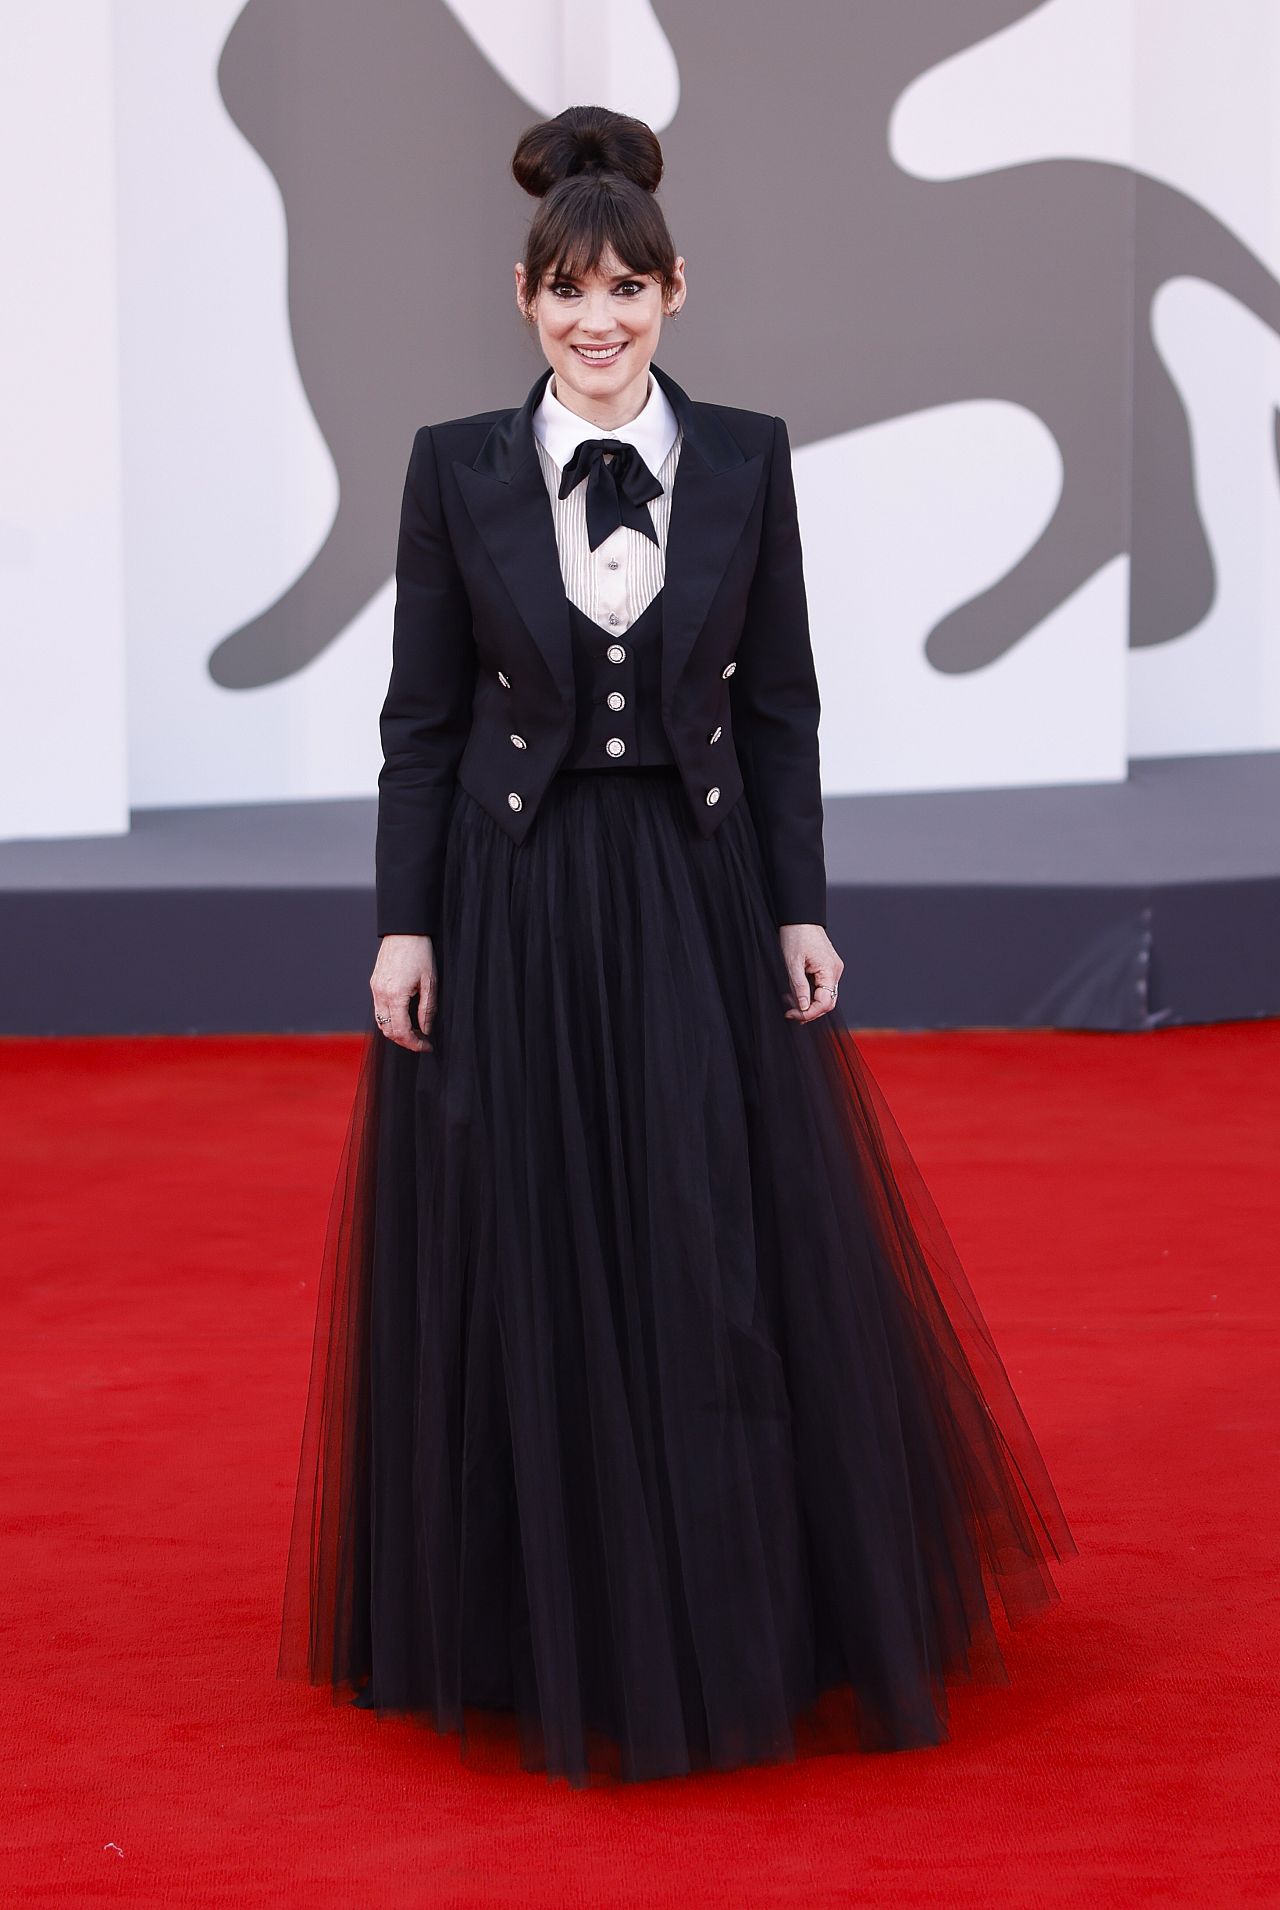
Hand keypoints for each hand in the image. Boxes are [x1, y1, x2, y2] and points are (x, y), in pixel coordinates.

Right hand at [370, 934, 435, 1051]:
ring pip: (381, 1022)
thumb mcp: (430, 983)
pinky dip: (390, 1019)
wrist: (405, 931)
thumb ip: (427, 1009)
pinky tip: (405, 1016)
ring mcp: (375, 989)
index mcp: (395, 995)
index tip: (427, 1046)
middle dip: (405, 1041)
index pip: (401, 1031)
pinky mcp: (374, 984)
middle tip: (422, 1041)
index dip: (414, 1044)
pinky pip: (379, 1009)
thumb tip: (426, 1030)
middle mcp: (381, 994)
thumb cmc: (420, 953)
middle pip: (388, 1031)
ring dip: (396, 1031)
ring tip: (415, 1030)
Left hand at [779, 923, 843, 1023]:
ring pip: (824, 996)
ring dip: (808, 1003)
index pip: (825, 1003)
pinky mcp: (828, 967)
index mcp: (829, 970)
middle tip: (790, 1012)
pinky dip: (810, 993)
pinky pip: (822, 986)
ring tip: (789, 1001)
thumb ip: (799, 987)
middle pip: (827, 1002)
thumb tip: (804, 1008)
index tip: (792, 1015)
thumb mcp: (792, 963)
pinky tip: (796, 992)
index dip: (809, 1013)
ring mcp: (833, 969)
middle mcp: (835, 971)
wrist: (800, 918)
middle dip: (809, 1011)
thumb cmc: (796, 935)